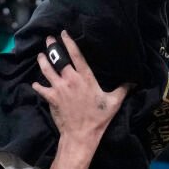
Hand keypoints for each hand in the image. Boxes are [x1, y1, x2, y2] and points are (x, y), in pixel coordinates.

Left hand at [33, 31, 127, 146]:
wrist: (81, 134)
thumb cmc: (98, 118)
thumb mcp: (114, 103)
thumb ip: (123, 89)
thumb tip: (134, 81)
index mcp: (85, 78)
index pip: (76, 55)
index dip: (69, 42)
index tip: (63, 33)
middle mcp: (70, 80)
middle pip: (58, 59)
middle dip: (52, 47)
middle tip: (49, 39)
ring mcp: (59, 88)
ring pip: (47, 70)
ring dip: (43, 61)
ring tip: (40, 55)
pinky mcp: (51, 98)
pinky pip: (41, 89)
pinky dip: (37, 86)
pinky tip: (35, 83)